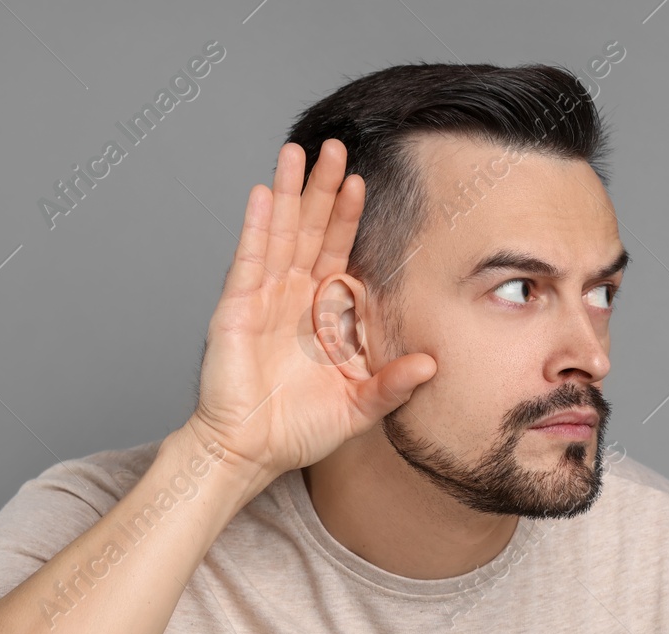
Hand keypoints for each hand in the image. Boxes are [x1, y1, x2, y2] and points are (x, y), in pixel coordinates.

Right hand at [187, 139, 435, 498]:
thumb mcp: (359, 407)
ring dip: (290, 192)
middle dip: (323, 189)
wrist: (250, 452)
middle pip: (311, 230)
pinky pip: (250, 259)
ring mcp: (262, 298)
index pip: (338, 252)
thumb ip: (393, 384)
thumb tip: (432, 363)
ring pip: (280, 233)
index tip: (363, 182)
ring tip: (299, 152)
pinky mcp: (236, 308)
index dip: (349, 217)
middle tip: (336, 147)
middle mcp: (292, 297)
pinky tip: (266, 193)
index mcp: (321, 312)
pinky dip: (258, 226)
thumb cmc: (299, 431)